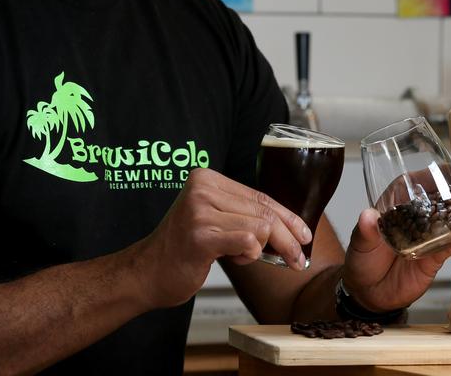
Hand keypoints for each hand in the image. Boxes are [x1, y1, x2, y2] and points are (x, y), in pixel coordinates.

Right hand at [136, 168, 311, 308]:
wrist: (147, 272)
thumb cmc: (183, 249)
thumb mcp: (214, 220)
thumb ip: (242, 214)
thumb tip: (288, 224)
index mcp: (206, 178)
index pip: (259, 196)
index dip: (286, 216)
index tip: (304, 233)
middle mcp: (202, 187)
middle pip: (262, 211)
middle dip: (287, 237)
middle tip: (297, 258)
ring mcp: (199, 210)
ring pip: (258, 226)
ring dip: (262, 250)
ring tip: (243, 257)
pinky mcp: (200, 234)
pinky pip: (246, 240)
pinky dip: (250, 254)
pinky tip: (238, 258)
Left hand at [341, 159, 450, 312]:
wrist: (368, 293)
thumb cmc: (361, 259)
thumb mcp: (360, 242)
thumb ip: (365, 230)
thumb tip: (368, 216)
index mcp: (400, 202)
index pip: (423, 180)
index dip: (443, 171)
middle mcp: (419, 214)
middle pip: (446, 195)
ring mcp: (431, 235)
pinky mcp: (437, 256)